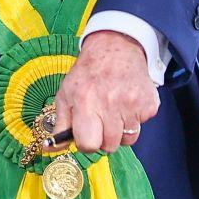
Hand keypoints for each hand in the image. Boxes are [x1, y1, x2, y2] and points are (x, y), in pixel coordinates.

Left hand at [51, 31, 158, 154]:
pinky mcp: (149, 104)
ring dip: (120, 131)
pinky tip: (126, 103)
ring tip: (113, 111)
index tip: (86, 132)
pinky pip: (142, 126)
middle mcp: (111, 104)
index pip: (89, 145)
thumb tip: (49, 149)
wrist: (115, 49)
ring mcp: (133, 105)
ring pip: (128, 140)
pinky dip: (134, 119)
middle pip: (109, 146)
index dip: (86, 142)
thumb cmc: (87, 75)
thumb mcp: (66, 95)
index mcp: (86, 103)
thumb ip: (60, 124)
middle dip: (103, 138)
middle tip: (100, 120)